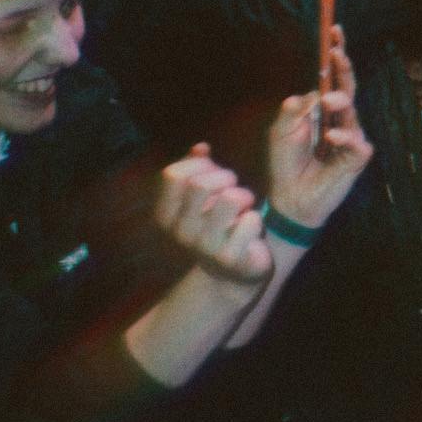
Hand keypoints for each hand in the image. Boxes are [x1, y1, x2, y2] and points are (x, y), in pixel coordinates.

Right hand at [151, 147, 275, 285]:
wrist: (233, 274)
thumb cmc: (220, 224)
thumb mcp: (204, 196)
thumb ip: (200, 169)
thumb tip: (201, 147)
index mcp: (166, 214)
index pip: (173, 175)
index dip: (199, 166)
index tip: (214, 172)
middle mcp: (179, 230)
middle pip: (201, 183)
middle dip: (226, 178)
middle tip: (235, 189)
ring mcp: (203, 245)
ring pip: (230, 198)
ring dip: (245, 197)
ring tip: (245, 208)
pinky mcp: (229, 256)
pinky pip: (251, 221)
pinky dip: (256, 220)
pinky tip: (250, 232)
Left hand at [261, 28, 373, 232]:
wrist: (290, 198)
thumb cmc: (286, 164)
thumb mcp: (280, 133)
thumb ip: (292, 112)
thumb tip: (309, 94)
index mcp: (322, 111)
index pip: (332, 78)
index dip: (335, 56)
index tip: (334, 31)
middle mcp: (339, 120)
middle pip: (348, 87)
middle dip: (344, 68)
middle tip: (337, 53)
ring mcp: (351, 138)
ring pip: (352, 112)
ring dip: (340, 103)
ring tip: (327, 102)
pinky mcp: (357, 158)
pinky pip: (356, 142)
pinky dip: (342, 138)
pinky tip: (330, 138)